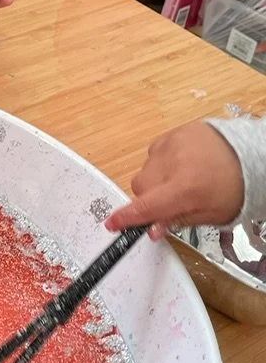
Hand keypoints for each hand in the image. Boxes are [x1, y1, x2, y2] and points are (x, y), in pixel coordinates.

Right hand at [105, 121, 244, 239]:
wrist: (250, 154)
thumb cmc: (236, 186)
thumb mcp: (211, 214)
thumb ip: (178, 220)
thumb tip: (153, 229)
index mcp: (185, 189)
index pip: (146, 206)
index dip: (127, 217)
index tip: (113, 223)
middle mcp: (173, 165)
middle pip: (140, 187)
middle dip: (149, 198)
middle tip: (170, 201)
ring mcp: (170, 146)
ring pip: (145, 170)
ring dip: (155, 179)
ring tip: (181, 179)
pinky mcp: (171, 134)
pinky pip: (153, 153)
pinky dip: (161, 163)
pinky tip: (181, 165)